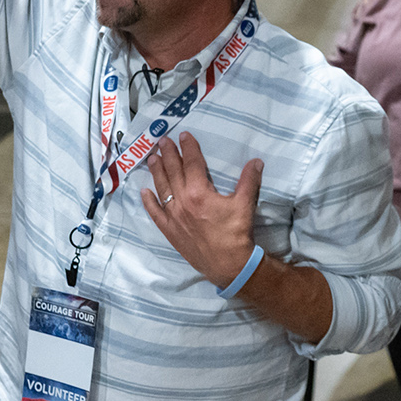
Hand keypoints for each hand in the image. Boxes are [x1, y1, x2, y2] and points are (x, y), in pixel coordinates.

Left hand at [143, 133, 263, 287]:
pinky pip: (156, 214)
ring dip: (157, 172)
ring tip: (152, 158)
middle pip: (173, 172)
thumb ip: (249, 180)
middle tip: (163, 141)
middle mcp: (182, 202)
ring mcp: (174, 217)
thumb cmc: (236, 233)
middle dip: (168, 154)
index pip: (192, 163)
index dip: (188, 148)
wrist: (228, 264)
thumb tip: (255, 161)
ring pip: (162, 189)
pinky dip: (149, 202)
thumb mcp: (245, 204)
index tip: (184, 136)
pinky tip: (144, 192)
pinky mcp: (170, 231)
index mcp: (199, 192)